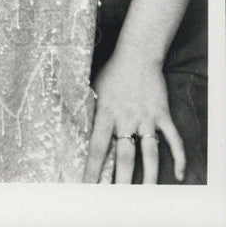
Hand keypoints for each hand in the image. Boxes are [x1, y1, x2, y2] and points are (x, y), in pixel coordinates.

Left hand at [83, 49, 184, 183]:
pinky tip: (179, 174)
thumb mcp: (94, 89)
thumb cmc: (112, 73)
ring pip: (150, 153)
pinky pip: (173, 139)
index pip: (97, 147)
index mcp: (106, 112)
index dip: (92, 169)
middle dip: (121, 181)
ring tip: (146, 195)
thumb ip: (90, 111)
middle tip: (119, 200)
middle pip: (124, 156)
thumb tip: (76, 129)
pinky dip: (179, 157)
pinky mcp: (162, 114)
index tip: (87, 187)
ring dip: (149, 176)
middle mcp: (126, 118)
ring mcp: (146, 117)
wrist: (137, 55)